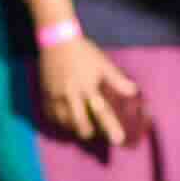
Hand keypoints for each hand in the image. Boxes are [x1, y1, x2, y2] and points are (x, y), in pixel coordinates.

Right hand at [35, 30, 140, 149]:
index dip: (111, 127)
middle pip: (80, 124)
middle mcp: (71, 95)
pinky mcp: (45, 95)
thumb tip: (134, 91)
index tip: (118, 140)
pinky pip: (51, 116)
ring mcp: (56, 96)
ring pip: (64, 123)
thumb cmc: (83, 52)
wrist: (56, 40)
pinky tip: (65, 121)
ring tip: (80, 127)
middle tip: (94, 133)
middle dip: (89, 132)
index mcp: (88, 87)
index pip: (102, 112)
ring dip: (74, 128)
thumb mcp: (102, 63)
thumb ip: (117, 80)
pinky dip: (59, 122)